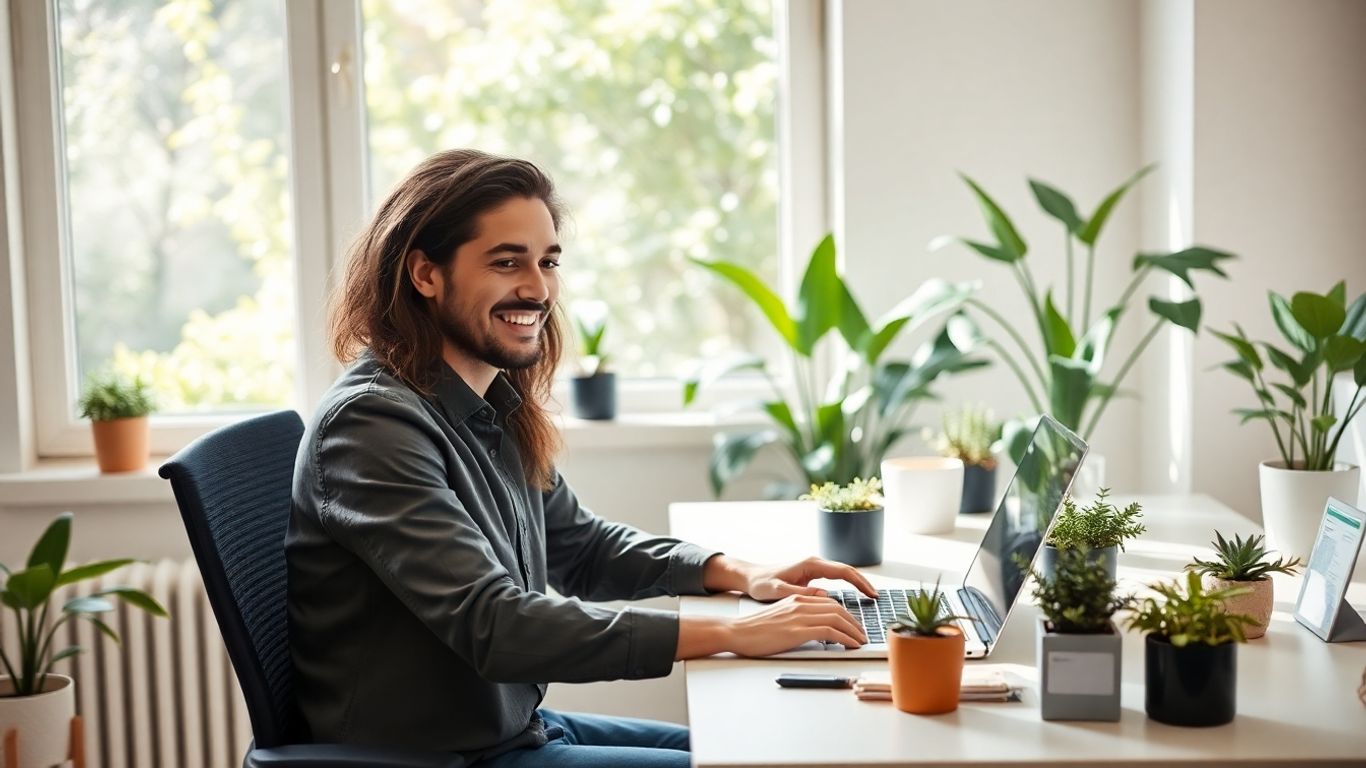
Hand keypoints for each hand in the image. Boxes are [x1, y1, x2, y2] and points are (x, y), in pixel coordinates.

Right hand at [727, 594, 867, 656]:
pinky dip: (845, 638)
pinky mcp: (798, 630)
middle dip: (854, 622)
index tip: (854, 626)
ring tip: (861, 641)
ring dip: (854, 631)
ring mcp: (799, 616)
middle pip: (837, 609)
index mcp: (797, 599)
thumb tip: (816, 629)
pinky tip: (851, 645)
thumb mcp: (780, 617)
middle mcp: (800, 604)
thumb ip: (798, 618)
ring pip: (837, 618)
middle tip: (862, 635)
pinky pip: (830, 631)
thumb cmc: (755, 630)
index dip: (846, 615)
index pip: (830, 603)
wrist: (737, 632)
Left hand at [742, 556, 877, 601]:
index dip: (859, 582)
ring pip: (842, 573)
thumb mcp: (778, 590)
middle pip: (847, 570)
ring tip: (870, 597)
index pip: (842, 571)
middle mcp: (815, 563)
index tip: (871, 594)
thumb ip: (800, 593)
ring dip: (857, 583)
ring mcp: (814, 568)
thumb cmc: (762, 583)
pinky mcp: (812, 574)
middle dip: (863, 582)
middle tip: (876, 598)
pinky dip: (848, 585)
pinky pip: (835, 578)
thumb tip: (824, 597)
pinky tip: (854, 595)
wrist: (751, 577)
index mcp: (810, 564)